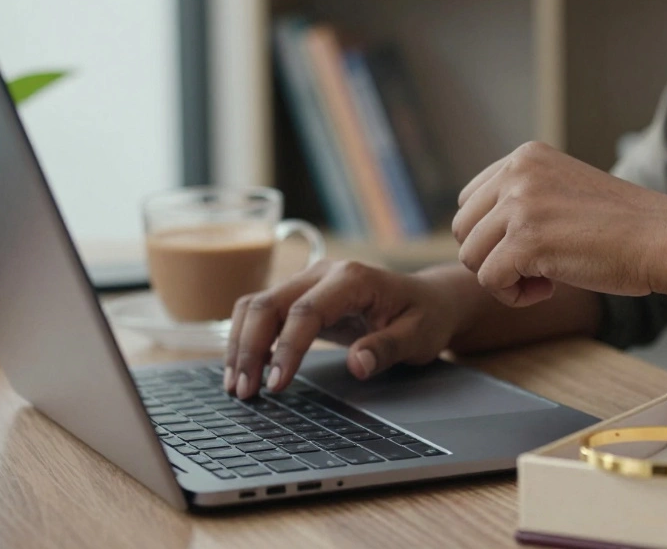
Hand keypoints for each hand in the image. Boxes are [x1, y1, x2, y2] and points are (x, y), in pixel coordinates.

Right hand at [223, 260, 463, 398]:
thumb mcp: (419, 337)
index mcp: (353, 279)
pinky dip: (246, 339)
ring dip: (240, 345)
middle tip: (243, 392)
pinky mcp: (300, 296)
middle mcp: (324, 273)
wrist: (430, 300)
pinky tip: (245, 370)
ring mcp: (308, 281)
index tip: (276, 385)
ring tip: (236, 387)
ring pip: (255, 306)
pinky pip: (261, 312)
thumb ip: (388, 348)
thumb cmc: (425, 317)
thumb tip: (358, 364)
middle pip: (267, 304)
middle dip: (248, 349)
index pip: (306, 311)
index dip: (286, 349)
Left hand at [452, 141, 666, 306]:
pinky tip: (549, 290)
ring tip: (545, 279)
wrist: (665, 239)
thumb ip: (524, 200)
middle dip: (493, 256)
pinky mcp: (525, 241)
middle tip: (538, 266)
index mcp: (526, 156)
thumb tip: (476, 236)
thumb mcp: (564, 191)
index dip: (494, 235)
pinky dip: (514, 297)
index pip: (471, 200)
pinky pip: (489, 281)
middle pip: (464, 229)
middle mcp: (517, 173)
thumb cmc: (625, 226)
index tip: (535, 245)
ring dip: (504, 278)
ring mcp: (519, 205)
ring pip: (470, 256)